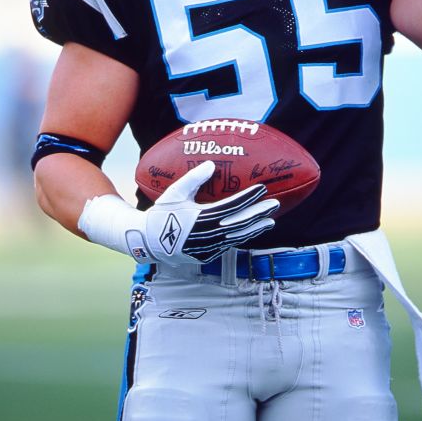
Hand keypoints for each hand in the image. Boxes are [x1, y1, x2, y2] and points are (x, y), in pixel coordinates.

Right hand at [78, 160, 278, 264]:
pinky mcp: (206, 256)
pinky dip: (241, 238)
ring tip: (270, 220)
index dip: (249, 197)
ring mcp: (208, 248)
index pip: (232, 206)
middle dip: (258, 213)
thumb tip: (212, 164)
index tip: (262, 188)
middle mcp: (207, 235)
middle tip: (274, 204)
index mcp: (201, 217)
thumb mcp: (174, 193)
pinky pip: (228, 246)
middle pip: (239, 223)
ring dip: (254, 228)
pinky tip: (250, 231)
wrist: (147, 242)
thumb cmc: (161, 214)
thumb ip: (194, 178)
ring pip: (237, 238)